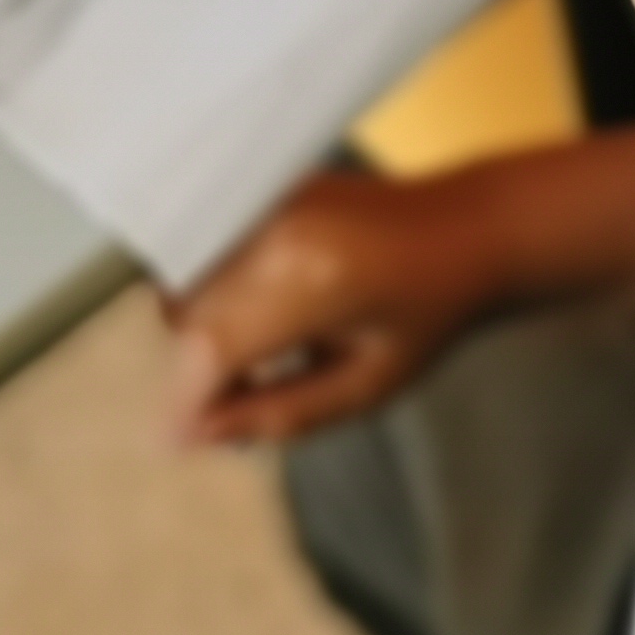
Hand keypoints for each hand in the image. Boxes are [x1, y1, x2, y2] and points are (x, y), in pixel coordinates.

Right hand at [166, 122, 634, 449]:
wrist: (458, 230)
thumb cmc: (425, 316)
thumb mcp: (367, 385)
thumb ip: (281, 412)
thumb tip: (198, 434)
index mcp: (310, 279)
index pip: (213, 346)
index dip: (186, 400)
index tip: (176, 441)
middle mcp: (275, 230)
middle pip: (186, 316)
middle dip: (198, 370)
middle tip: (244, 401)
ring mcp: (263, 203)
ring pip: (184, 284)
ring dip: (202, 332)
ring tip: (264, 356)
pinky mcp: (259, 193)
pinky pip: (204, 254)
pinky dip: (214, 296)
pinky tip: (265, 317)